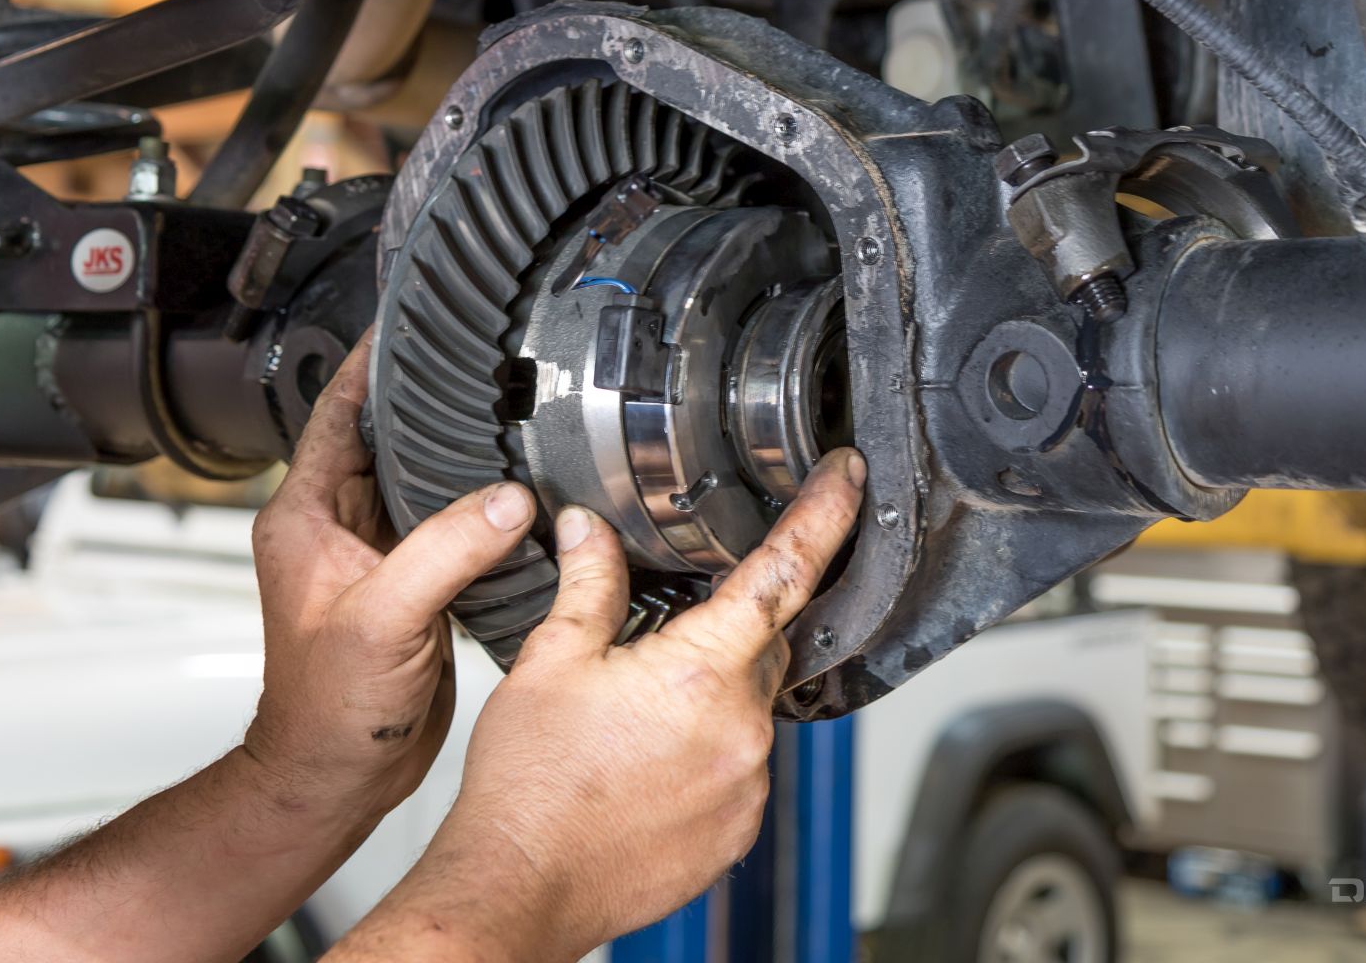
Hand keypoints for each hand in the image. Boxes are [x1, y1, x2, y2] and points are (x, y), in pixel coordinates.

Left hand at [242, 333, 537, 819]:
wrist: (336, 777)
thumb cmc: (324, 710)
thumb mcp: (382, 617)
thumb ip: (446, 550)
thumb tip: (509, 500)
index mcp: (305, 516)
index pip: (337, 411)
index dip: (369, 362)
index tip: (408, 318)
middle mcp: (336, 526)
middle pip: (386, 438)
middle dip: (429, 401)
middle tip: (479, 360)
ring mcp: (376, 555)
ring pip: (423, 480)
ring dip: (459, 454)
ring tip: (506, 412)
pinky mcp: (413, 584)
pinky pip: (451, 524)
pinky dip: (482, 505)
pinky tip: (519, 492)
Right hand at [353, 448, 865, 960]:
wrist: (520, 887)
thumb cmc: (530, 788)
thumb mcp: (552, 662)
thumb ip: (588, 586)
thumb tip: (589, 529)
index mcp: (703, 672)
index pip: (786, 571)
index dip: (824, 514)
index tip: (846, 478)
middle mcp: (743, 729)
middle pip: (762, 645)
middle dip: (722, 630)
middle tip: (655, 643)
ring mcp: (746, 785)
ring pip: (748, 709)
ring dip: (709, 697)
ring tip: (633, 720)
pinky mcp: (737, 829)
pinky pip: (740, 766)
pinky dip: (707, 751)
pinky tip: (648, 762)